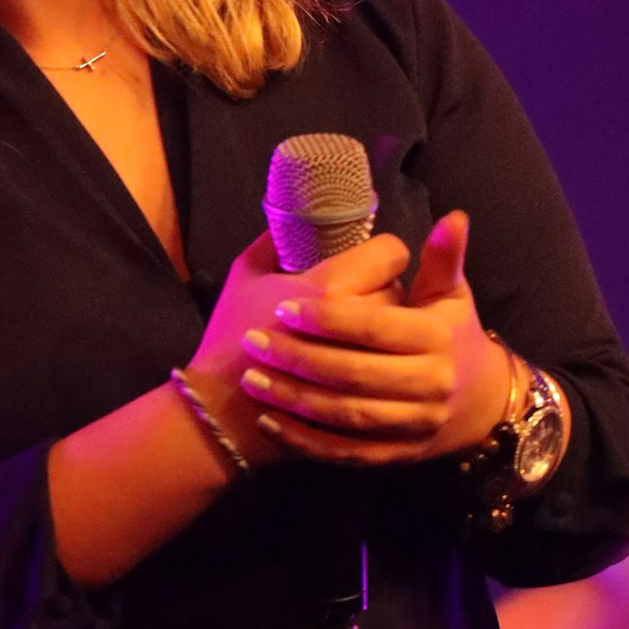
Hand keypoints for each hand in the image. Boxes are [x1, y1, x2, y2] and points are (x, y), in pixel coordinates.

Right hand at [178, 230, 404, 468]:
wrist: (224, 411)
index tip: (370, 261)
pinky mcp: (371, 392)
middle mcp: (360, 319)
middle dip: (383, 290)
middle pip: (400, 290)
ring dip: (388, 329)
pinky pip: (396, 368)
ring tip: (360, 329)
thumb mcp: (245, 276)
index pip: (391, 253)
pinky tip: (365, 359)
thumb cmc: (230, 337)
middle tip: (359, 295)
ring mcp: (370, 360)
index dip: (382, 254)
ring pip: (404, 333)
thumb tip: (294, 217)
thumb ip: (274, 241)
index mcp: (331, 285)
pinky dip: (386, 361)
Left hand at [236, 210, 513, 466]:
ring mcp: (415, 424)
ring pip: (347, 415)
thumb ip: (441, 258)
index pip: (374, 326)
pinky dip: (306, 440)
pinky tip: (270, 421)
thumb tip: (453, 216)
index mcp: (437, 337)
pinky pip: (346, 452)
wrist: (477, 404)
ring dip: (295, 399)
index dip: (328, 318)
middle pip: (354, 372)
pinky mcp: (398, 455)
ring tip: (253, 380)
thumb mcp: (450, 295)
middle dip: (300, 358)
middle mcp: (431, 383)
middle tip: (254, 343)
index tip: (284, 308)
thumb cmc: (451, 335)